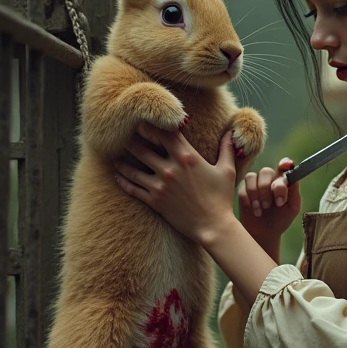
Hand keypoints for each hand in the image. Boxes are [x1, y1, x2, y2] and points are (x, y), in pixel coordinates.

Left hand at [112, 123, 237, 243]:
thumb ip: (227, 149)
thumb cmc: (221, 198)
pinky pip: (132, 189)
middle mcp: (170, 168)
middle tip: (123, 135)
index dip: (152, 124)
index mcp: (187, 157)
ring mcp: (160, 185)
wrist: (213, 227)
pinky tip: (116, 175)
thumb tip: (231, 133)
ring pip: (132, 169)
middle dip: (131, 140)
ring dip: (122, 161)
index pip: (164, 133)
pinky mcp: (154, 201)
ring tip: (115, 156)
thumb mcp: (227, 171)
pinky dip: (122, 181)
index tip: (144, 121)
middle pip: (142, 148)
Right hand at [238, 157, 300, 246]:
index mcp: (282, 181)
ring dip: (257, 194)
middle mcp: (268, 179)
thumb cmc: (281, 220)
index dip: (283, 163)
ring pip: (252, 177)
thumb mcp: (292, 208)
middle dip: (267, 187)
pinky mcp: (243, 192)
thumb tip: (294, 179)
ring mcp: (254, 184)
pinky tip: (255, 211)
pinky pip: (243, 189)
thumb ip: (294, 193)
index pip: (283, 166)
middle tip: (270, 204)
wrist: (265, 234)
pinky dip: (249, 200)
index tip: (283, 167)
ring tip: (261, 209)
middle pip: (266, 171)